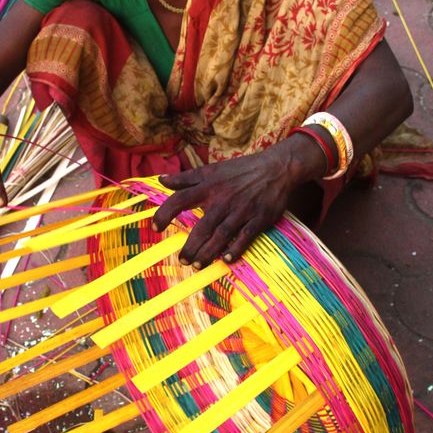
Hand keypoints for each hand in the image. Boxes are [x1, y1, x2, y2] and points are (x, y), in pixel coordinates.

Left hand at [152, 136, 325, 267]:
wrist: (277, 167)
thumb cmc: (241, 170)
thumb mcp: (212, 170)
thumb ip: (186, 178)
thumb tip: (161, 180)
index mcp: (209, 186)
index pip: (180, 199)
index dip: (165, 213)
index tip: (155, 227)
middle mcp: (223, 199)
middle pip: (202, 226)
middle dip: (191, 246)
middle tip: (182, 260)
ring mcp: (242, 210)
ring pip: (221, 235)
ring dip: (208, 253)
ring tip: (196, 265)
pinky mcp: (259, 218)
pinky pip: (245, 237)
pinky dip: (235, 249)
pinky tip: (226, 260)